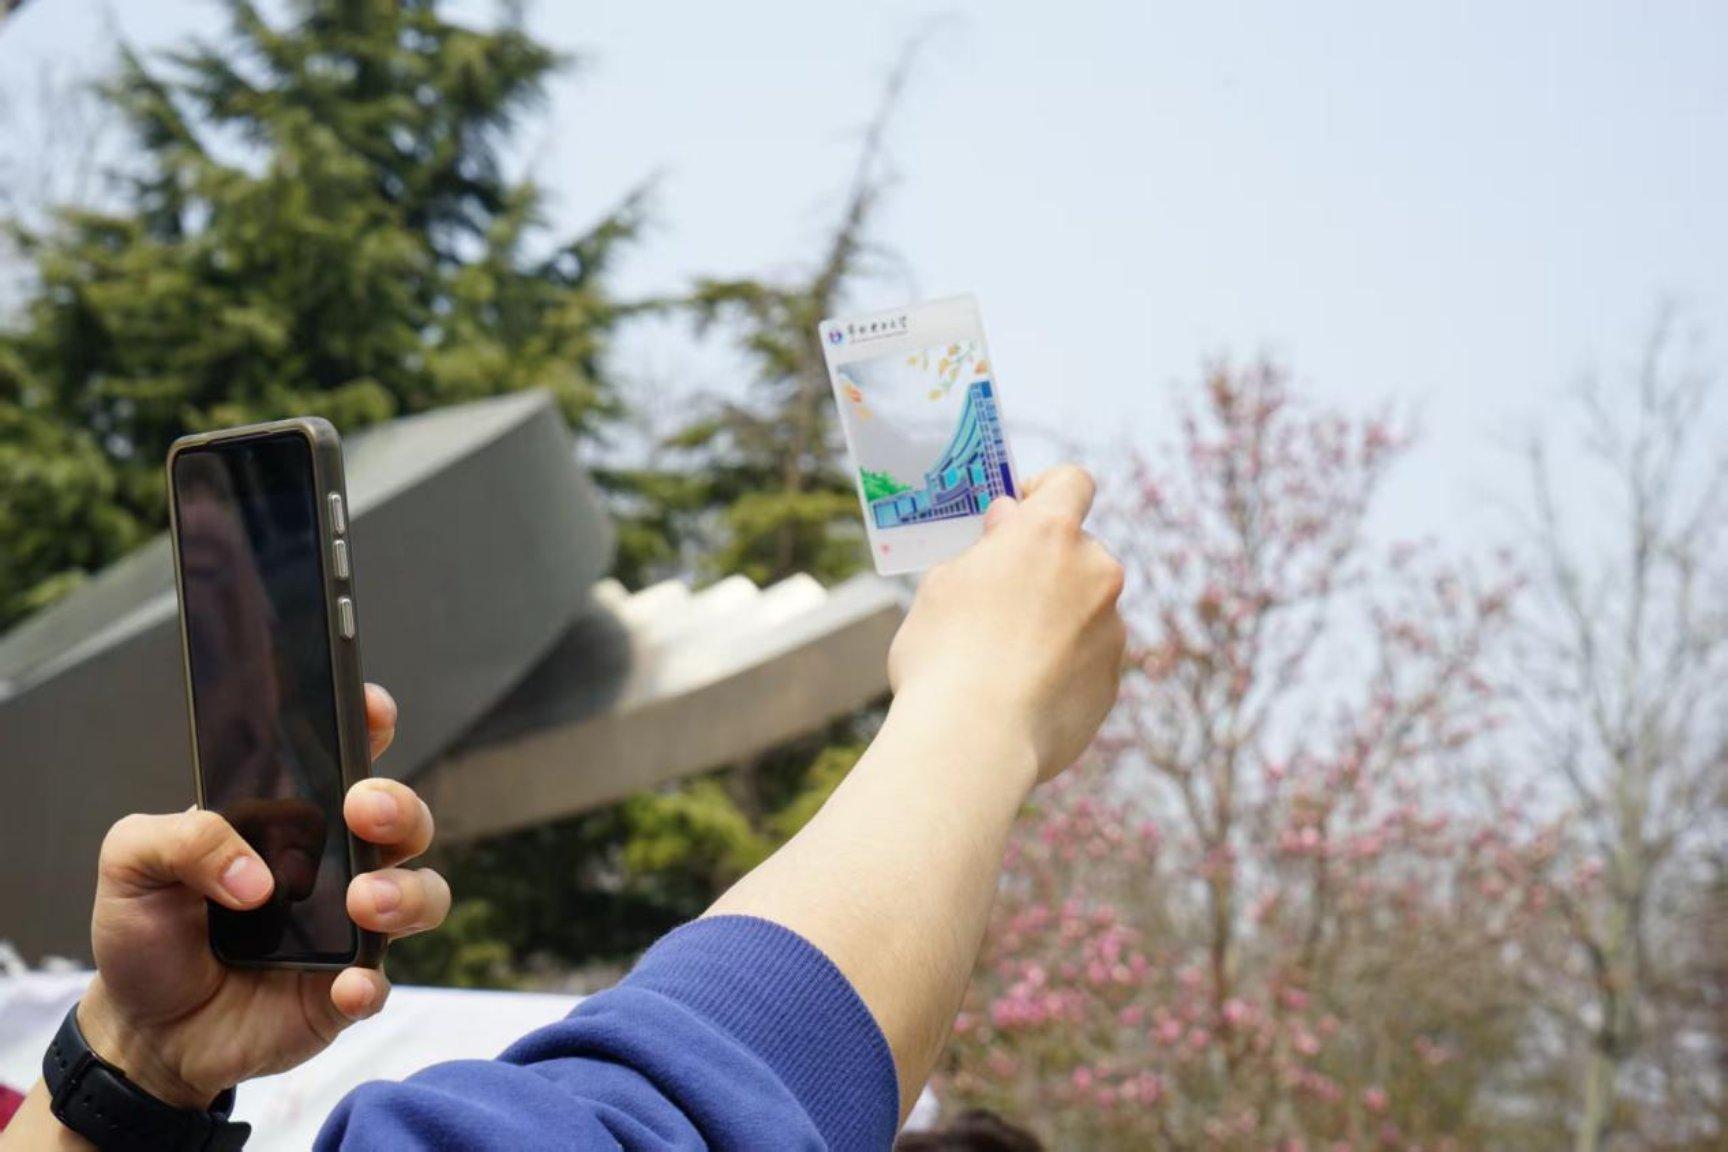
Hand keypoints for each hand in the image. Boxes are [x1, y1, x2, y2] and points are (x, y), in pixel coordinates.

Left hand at [77, 685, 448, 1108]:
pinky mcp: (346, 987)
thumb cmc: (148, 933)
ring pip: (421, 891)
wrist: (145, 1032)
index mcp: (289, 819)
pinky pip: (383, 979)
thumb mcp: (132, 864)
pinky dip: (371, 981)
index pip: (345, 758)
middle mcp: (333, 864)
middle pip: (403, 818)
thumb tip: (255, 876)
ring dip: (405, 891)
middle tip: (364, 811)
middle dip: (399, 805)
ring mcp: (349, 927)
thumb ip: (183, 839)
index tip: (372, 711)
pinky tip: (346, 985)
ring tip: (362, 903)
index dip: (368, 726)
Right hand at [888, 465, 1125, 782]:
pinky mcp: (1112, 682)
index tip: (1014, 515)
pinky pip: (1087, 660)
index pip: (1071, 481)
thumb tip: (1006, 526)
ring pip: (1084, 609)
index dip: (1043, 491)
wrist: (974, 743)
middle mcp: (1095, 572)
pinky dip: (1061, 668)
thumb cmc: (943, 655)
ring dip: (1054, 620)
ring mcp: (1111, 629)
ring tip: (1000, 661)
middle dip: (1045, 567)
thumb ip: (986, 549)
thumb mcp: (942, 584)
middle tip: (995, 599)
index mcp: (1050, 534)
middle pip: (1078, 551)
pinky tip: (1018, 695)